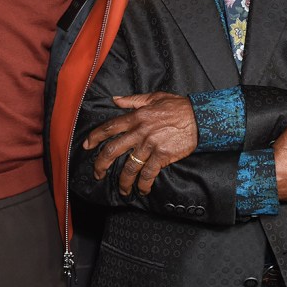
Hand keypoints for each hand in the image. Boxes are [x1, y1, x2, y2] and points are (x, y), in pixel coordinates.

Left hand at [83, 92, 198, 195]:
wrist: (199, 117)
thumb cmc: (178, 106)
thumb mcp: (154, 97)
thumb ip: (133, 100)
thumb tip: (115, 100)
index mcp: (136, 117)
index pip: (110, 127)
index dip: (95, 137)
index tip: (86, 145)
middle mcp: (140, 132)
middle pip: (112, 150)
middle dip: (101, 164)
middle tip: (98, 173)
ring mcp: (150, 145)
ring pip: (129, 167)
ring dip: (123, 181)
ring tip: (123, 189)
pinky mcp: (162, 156)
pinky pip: (148, 174)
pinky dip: (144, 184)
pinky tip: (143, 190)